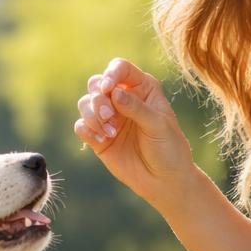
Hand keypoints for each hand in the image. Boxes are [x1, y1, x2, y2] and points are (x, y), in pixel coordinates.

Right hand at [74, 58, 196, 203]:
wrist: (165, 181)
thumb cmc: (169, 148)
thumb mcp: (158, 125)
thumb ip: (136, 107)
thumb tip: (113, 93)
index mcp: (142, 88)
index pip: (120, 68)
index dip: (110, 74)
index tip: (107, 89)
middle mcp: (123, 99)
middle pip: (96, 83)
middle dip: (98, 98)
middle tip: (108, 115)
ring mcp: (109, 118)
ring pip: (85, 103)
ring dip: (92, 116)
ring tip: (110, 133)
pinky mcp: (98, 137)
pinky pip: (81, 126)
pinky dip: (88, 131)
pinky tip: (103, 141)